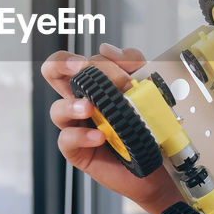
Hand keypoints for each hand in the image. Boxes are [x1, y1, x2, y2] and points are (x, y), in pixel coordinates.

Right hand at [40, 43, 180, 213]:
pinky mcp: (78, 150)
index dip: (85, 58)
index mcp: (95, 84)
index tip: (102, 64)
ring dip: (73, 105)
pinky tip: (99, 136)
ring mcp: (77, 126)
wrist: (160, 164)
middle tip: (81, 68)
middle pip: (52, 73)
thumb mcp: (149, 88)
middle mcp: (82, 101)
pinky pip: (67, 139)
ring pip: (57, 109)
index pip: (76, 60)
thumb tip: (107, 49)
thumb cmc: (151, 126)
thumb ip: (133, 64)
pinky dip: (82, 136)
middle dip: (59, 64)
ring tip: (90, 108)